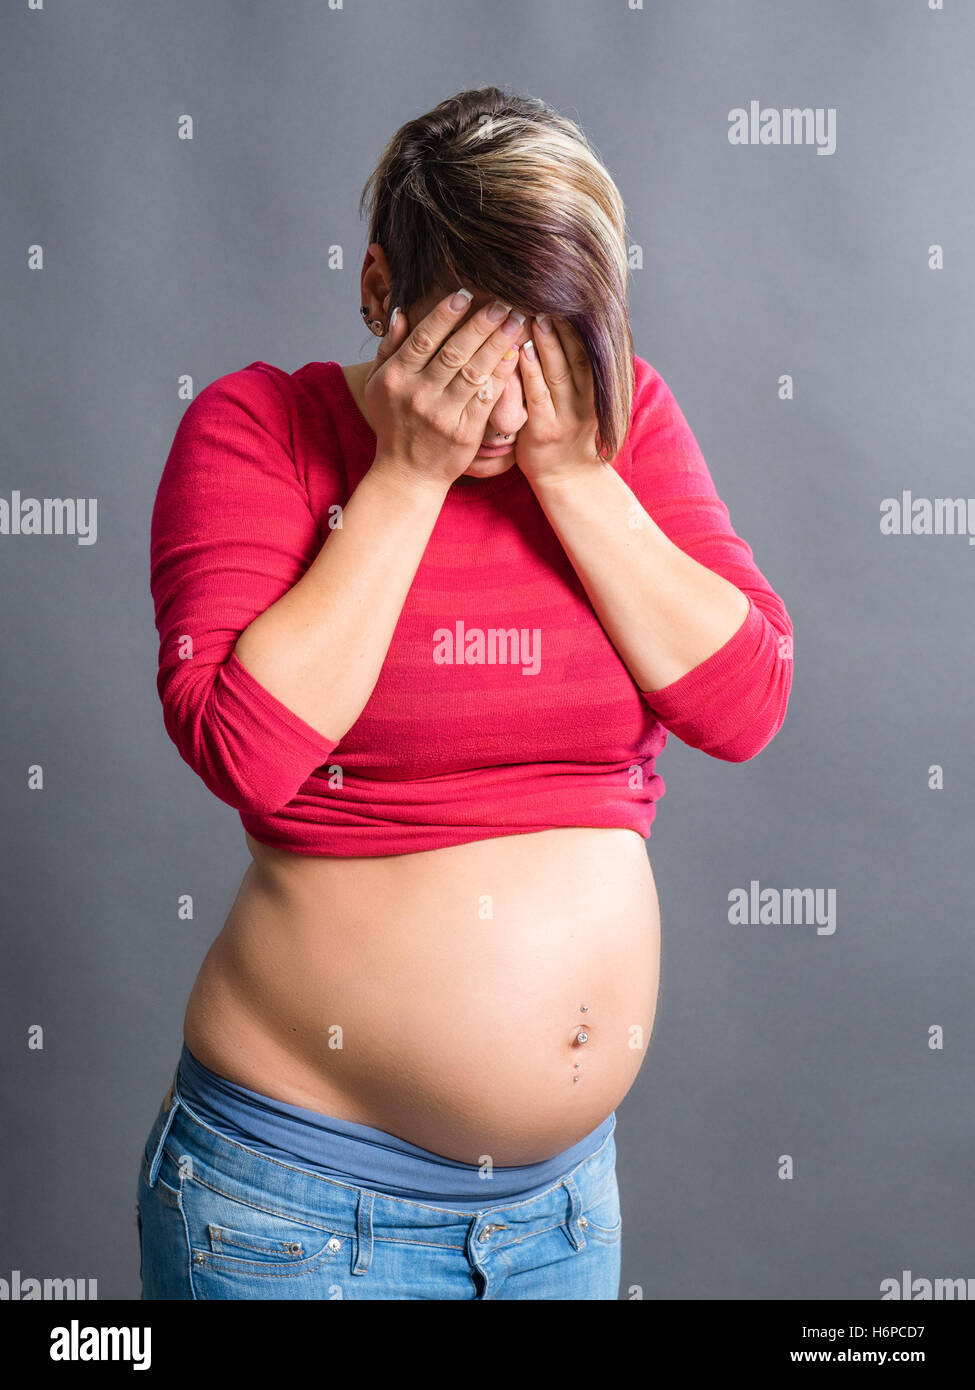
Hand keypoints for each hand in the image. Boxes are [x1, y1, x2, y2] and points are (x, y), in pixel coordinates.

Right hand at [363, 290, 524, 489]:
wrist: (406, 474)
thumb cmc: (394, 425)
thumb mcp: (378, 386)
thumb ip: (389, 348)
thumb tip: (402, 313)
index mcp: (396, 378)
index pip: (424, 339)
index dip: (445, 316)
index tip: (464, 296)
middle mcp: (419, 395)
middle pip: (454, 352)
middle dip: (480, 325)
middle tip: (500, 303)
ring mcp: (443, 415)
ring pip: (475, 371)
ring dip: (498, 344)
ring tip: (514, 322)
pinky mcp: (465, 432)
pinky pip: (487, 397)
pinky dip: (502, 374)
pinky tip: (515, 355)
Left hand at [515, 315, 602, 485]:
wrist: (567, 478)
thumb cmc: (569, 434)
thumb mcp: (585, 401)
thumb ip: (580, 370)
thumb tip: (578, 327)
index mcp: (598, 392)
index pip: (591, 351)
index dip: (580, 326)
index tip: (570, 298)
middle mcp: (586, 403)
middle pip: (578, 357)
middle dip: (564, 328)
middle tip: (549, 298)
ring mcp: (565, 418)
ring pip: (558, 373)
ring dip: (547, 343)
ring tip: (534, 315)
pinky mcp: (543, 431)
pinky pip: (536, 396)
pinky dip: (530, 372)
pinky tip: (521, 351)